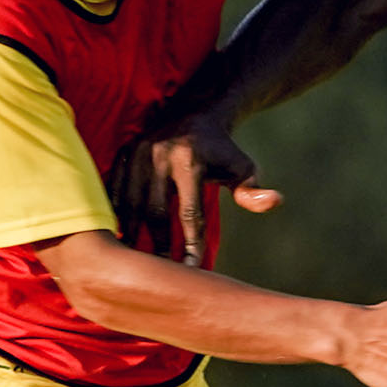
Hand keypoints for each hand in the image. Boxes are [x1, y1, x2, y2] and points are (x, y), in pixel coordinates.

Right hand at [111, 113, 279, 268]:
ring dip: (131, 236)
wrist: (193, 113)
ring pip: (128, 204)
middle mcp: (159, 156)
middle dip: (157, 245)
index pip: (190, 213)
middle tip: (162, 273)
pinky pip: (112, 193)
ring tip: (137, 264)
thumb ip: (252, 190)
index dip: (191, 244)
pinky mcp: (122, 156)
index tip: (192, 269)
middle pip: (154, 213)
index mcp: (190, 161)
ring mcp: (136, 155)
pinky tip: (119, 240)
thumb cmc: (221, 150)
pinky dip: (114, 217)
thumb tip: (274, 202)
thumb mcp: (242, 167)